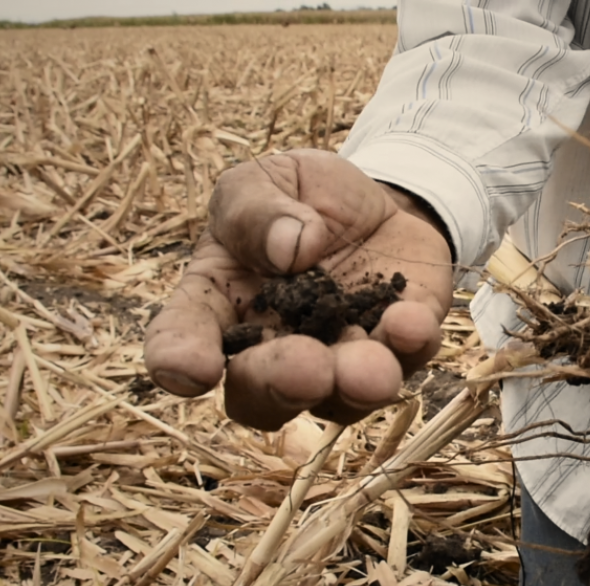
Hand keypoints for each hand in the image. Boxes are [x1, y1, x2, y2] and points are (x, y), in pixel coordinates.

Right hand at [144, 150, 453, 428]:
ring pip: (339, 399)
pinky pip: (405, 359)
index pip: (183, 340)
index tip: (190, 370)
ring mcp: (338, 359)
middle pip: (261, 397)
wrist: (373, 199)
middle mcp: (272, 351)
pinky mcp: (399, 347)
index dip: (179, 361)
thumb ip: (256, 210)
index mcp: (217, 306)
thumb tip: (289, 247)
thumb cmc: (296, 199)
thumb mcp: (264, 182)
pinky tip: (411, 322)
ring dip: (354, 386)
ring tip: (369, 370)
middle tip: (305, 367)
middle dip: (282, 386)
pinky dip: (409, 346)